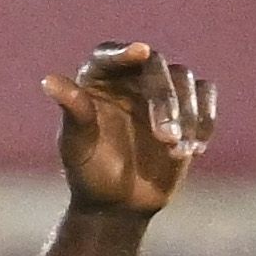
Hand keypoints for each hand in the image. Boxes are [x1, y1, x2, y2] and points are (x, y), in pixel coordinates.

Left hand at [48, 41, 208, 214]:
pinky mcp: (187, 109)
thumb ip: (73, 112)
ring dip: (188, 113)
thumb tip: (49, 81)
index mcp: (98, 79)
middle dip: (166, 99)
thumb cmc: (90, 174)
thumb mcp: (77, 146)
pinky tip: (196, 149)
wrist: (118, 204)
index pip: (110, 55)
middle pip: (156, 66)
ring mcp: (161, 91)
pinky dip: (206, 118)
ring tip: (178, 151)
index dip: (125, 52)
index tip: (142, 52)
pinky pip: (205, 96)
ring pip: (184, 78)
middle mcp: (130, 78)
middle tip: (166, 138)